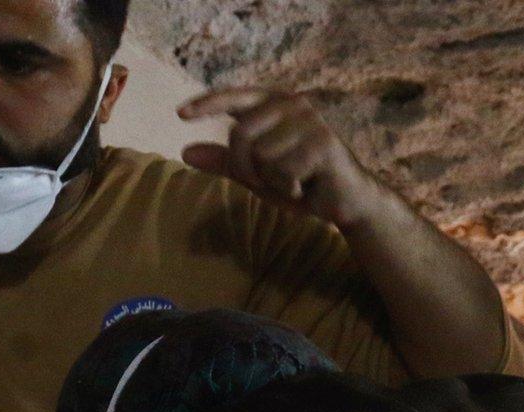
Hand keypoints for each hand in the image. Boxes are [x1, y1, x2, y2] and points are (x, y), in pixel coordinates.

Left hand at [177, 88, 387, 230]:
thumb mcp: (254, 173)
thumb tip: (184, 151)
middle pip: (241, 136)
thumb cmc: (298, 182)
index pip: (236, 98)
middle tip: (268, 181)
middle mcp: (293, 104)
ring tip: (292, 180)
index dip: (208, 104)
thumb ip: (223, 161)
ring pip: (261, 156)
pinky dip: (288, 188)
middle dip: (245, 168)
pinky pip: (282, 171)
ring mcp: (310, 122)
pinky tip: (306, 185)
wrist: (342, 201)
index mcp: (275, 105)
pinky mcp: (322, 143)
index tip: (180, 114)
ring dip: (269, 181)